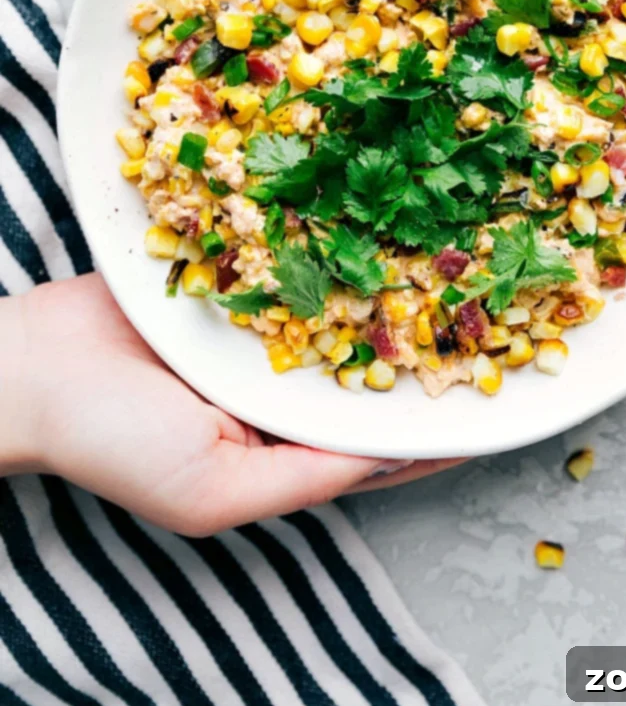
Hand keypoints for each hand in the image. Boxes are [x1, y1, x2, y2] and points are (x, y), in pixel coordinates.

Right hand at [2, 274, 461, 534]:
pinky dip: (325, 241)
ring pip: (338, 301)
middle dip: (422, 339)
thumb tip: (393, 454)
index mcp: (283, 441)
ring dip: (385, 280)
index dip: (436, 423)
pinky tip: (369, 214)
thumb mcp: (216, 492)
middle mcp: (279, 381)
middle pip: (367, 361)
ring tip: (449, 249)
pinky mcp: (231, 273)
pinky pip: (290, 257)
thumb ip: (308, 474)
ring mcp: (257, 324)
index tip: (499, 397)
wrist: (32, 365)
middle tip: (491, 303)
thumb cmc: (114, 442)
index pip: (376, 438)